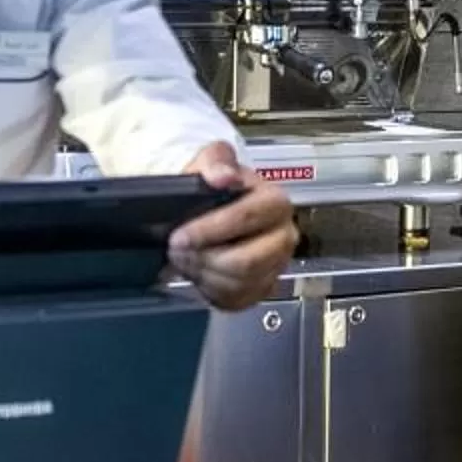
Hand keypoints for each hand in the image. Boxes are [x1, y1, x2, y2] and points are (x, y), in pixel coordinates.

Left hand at [171, 144, 297, 311]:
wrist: (211, 210)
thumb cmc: (214, 188)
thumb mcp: (210, 163)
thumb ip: (214, 162)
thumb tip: (223, 176)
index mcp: (275, 202)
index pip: (248, 218)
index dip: (212, 229)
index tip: (181, 234)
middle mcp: (284, 235)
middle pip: (247, 261)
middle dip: (205, 258)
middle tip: (177, 251)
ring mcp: (276, 265)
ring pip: (239, 283)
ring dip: (204, 274)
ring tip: (185, 260)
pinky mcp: (263, 287)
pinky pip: (237, 299)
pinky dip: (211, 290)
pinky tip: (199, 273)